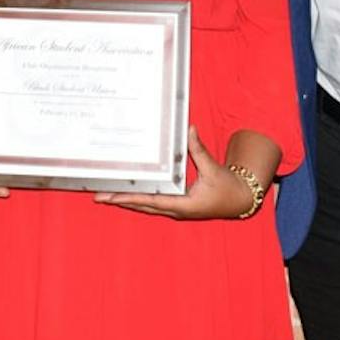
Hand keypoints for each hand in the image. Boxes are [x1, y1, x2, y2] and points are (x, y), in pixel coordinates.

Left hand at [95, 127, 256, 219]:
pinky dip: (139, 198)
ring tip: (107, 195)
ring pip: (146, 206)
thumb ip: (198, 150)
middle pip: (143, 206)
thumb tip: (189, 129)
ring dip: (127, 201)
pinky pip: (154, 203)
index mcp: (183, 204)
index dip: (130, 198)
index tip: (112, 196)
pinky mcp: (178, 206)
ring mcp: (176, 209)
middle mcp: (176, 210)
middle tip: (98, 196)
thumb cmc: (228, 187)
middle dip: (121, 200)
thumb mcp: (212, 168)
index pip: (151, 200)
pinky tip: (129, 193)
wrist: (241, 200)